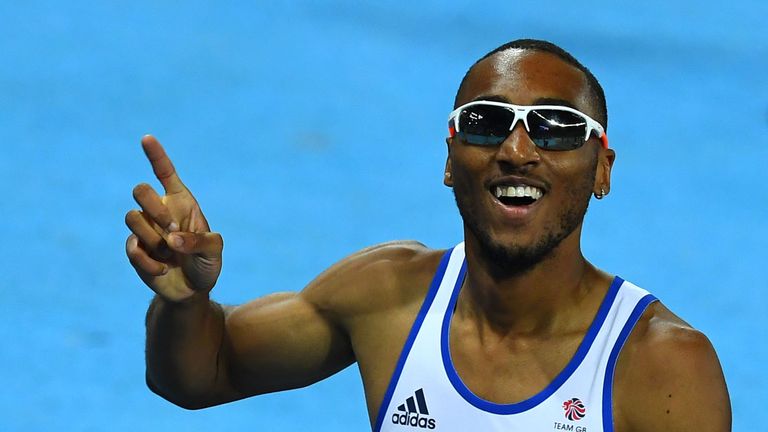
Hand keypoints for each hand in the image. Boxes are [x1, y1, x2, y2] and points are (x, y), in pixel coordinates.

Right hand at [125, 135, 222, 301]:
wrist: (192, 290)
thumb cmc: (206, 264)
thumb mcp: (214, 251)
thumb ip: (199, 242)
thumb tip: (172, 239)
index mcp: (181, 202)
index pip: (165, 172)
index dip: (156, 155)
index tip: (147, 138)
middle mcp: (160, 211)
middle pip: (139, 191)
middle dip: (154, 209)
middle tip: (171, 231)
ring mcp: (145, 230)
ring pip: (131, 218)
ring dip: (153, 238)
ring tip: (169, 254)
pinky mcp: (135, 250)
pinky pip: (131, 247)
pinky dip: (149, 262)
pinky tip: (162, 269)